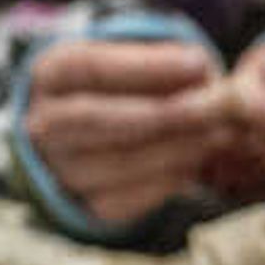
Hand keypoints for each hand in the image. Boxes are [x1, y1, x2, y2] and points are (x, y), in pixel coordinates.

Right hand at [20, 38, 223, 227]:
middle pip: (101, 119)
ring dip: (177, 148)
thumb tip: (203, 73)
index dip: (147, 66)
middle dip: (166, 113)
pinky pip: (129, 199)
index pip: (91, 68)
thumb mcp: (132, 58)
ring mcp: (60, 170)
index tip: (199, 63)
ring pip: (118, 163)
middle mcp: (44, 125)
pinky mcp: (84, 206)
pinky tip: (197, 162)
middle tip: (218, 105)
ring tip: (220, 132)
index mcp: (50, 75)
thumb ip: (164, 61)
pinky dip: (168, 181)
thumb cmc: (121, 84)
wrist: (89, 134)